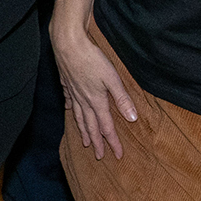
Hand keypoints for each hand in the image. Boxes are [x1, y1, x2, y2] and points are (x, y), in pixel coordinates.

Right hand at [51, 22, 135, 159]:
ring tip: (85, 142)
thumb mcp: (112, 78)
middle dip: (97, 142)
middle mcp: (84, 100)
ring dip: (83, 131)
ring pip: (79, 117)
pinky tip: (70, 110)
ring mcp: (73, 92)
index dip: (113, 142)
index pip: (106, 127)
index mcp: (97, 101)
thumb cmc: (92, 59)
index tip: (118, 155)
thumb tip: (133, 118)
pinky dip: (71, 109)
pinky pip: (69, 101)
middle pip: (91, 126)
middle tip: (99, 156)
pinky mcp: (67, 83)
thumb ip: (122, 99)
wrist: (68, 44)